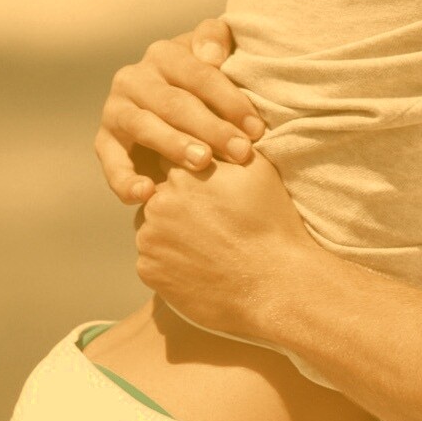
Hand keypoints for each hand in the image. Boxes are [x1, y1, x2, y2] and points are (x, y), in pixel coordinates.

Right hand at [92, 17, 265, 205]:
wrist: (170, 112)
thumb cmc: (204, 84)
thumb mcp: (214, 54)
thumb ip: (216, 38)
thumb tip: (212, 56)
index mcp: (164, 54)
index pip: (199, 75)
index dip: (229, 101)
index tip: (256, 129)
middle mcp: (134, 78)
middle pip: (174, 103)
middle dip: (210, 128)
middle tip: (241, 152)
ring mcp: (115, 109)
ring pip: (144, 126)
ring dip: (174, 145)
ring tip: (202, 163)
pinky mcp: (104, 142)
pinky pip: (112, 163)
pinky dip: (125, 180)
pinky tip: (146, 194)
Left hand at [134, 150, 316, 341]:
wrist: (273, 284)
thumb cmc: (270, 225)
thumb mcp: (256, 171)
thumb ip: (223, 146)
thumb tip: (210, 135)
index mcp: (182, 172)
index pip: (171, 161)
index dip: (188, 174)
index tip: (203, 189)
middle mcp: (157, 202)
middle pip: (157, 196)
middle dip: (176, 205)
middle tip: (207, 223)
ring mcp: (149, 238)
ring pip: (152, 229)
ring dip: (168, 234)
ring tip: (204, 246)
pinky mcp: (148, 271)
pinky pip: (151, 260)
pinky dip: (168, 263)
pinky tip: (197, 267)